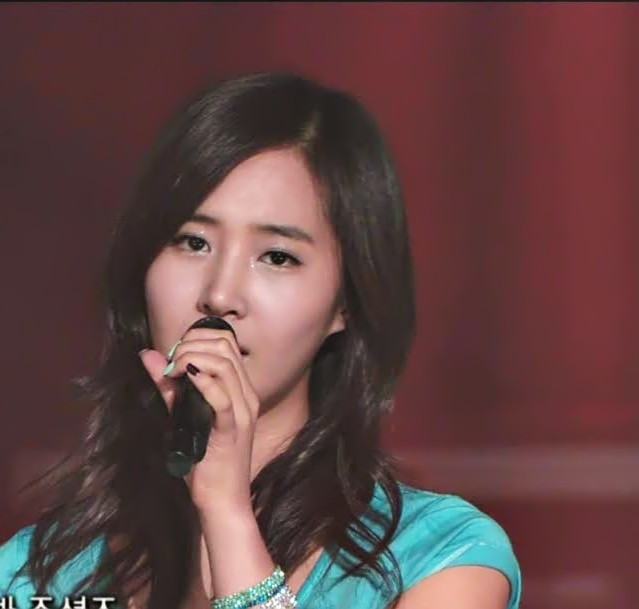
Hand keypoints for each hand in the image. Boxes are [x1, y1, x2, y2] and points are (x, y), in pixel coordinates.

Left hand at [138, 327, 259, 513]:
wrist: (223, 501)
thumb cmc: (205, 461)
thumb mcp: (184, 416)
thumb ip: (169, 386)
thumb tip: (149, 355)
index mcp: (241, 390)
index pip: (226, 342)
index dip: (198, 337)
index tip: (175, 353)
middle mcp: (246, 396)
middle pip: (225, 347)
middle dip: (192, 344)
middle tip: (171, 363)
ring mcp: (242, 412)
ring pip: (224, 365)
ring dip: (192, 359)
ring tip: (173, 372)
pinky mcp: (232, 430)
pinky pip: (221, 397)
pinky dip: (202, 382)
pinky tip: (184, 379)